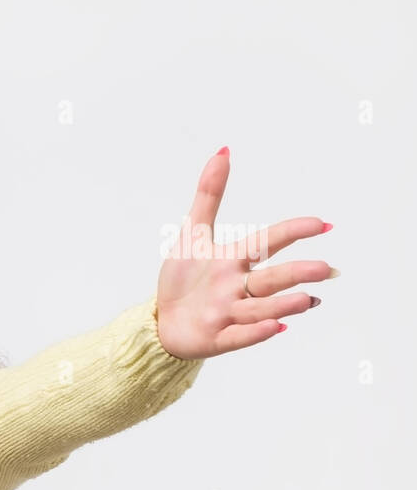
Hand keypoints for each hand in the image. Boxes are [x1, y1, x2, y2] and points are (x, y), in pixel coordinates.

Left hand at [155, 147, 336, 359]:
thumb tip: (223, 150)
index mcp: (235, 260)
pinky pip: (239, 336)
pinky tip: (275, 327)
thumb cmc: (184, 278)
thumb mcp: (192, 234)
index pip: (269, 242)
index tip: (322, 224)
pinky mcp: (217, 339)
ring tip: (308, 300)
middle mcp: (238, 288)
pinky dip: (255, 332)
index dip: (293, 232)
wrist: (162, 320)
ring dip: (284, 304)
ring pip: (261, 308)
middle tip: (327, 270)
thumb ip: (209, 195)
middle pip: (273, 279)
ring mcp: (229, 314)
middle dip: (299, 274)